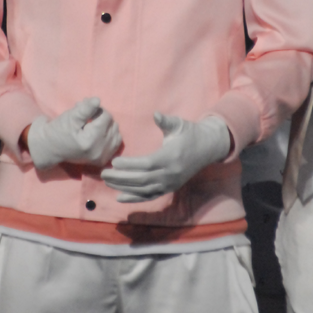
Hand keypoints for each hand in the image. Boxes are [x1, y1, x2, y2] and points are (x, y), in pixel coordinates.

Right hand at [26, 97, 121, 170]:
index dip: (97, 110)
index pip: (106, 117)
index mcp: (90, 141)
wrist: (51, 148)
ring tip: (92, 125)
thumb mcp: (70, 117)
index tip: (85, 110)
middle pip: (112, 124)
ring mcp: (102, 157)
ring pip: (116, 132)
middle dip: (101, 117)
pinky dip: (110, 136)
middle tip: (87, 117)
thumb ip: (85, 108)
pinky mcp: (103, 160)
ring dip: (106, 126)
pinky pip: (116, 143)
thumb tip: (98, 100)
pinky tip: (99, 134)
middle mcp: (99, 151)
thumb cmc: (59, 130)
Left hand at [101, 114, 230, 202]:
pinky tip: (119, 198)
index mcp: (170, 158)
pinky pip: (150, 196)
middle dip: (121, 178)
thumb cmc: (190, 133)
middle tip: (104, 173)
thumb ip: (166, 121)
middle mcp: (170, 174)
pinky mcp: (169, 189)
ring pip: (143, 190)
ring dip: (124, 187)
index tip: (114, 162)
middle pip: (141, 180)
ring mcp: (170, 184)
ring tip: (107, 182)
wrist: (208, 148)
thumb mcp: (179, 124)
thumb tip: (156, 114)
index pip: (146, 165)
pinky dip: (134, 198)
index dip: (129, 165)